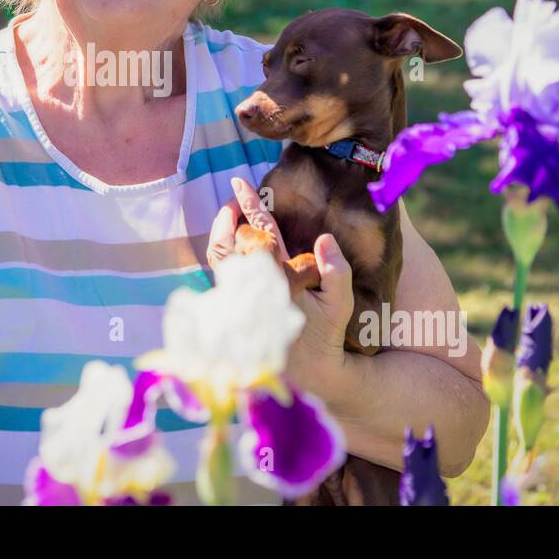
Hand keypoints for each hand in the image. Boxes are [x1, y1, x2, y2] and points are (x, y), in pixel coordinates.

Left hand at [207, 177, 356, 387]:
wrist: (311, 376)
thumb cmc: (326, 336)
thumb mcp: (341, 304)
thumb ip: (336, 271)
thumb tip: (324, 238)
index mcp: (279, 280)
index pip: (261, 234)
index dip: (250, 205)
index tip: (240, 183)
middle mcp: (253, 288)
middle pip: (226, 245)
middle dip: (226, 218)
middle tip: (232, 198)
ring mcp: (241, 301)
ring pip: (217, 260)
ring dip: (220, 235)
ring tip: (228, 217)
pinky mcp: (234, 312)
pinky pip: (219, 276)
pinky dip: (221, 256)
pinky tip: (230, 246)